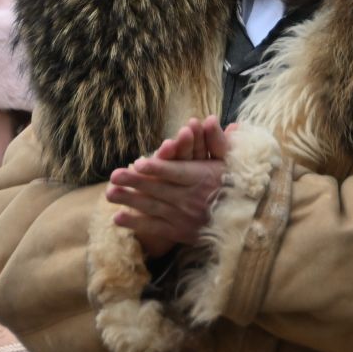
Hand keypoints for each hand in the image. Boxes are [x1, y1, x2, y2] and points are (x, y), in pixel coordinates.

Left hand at [106, 116, 231, 257]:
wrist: (243, 222)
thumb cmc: (233, 184)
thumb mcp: (228, 161)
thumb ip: (217, 141)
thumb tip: (211, 119)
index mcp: (203, 179)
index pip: (178, 173)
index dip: (159, 169)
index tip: (140, 163)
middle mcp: (192, 200)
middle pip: (160, 189)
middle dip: (136, 182)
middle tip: (114, 175)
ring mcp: (184, 218)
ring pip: (153, 208)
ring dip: (130, 200)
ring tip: (109, 193)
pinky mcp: (179, 233)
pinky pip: (155, 228)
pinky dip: (136, 224)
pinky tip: (117, 218)